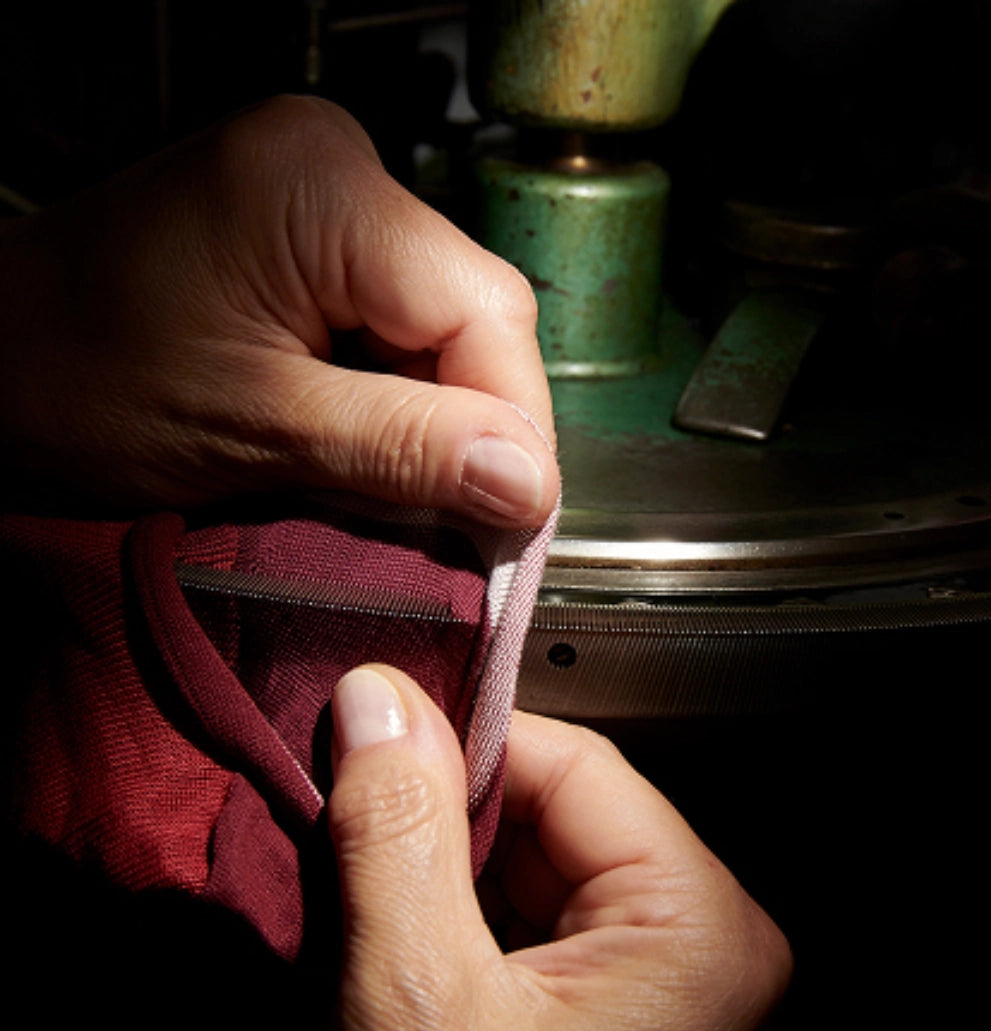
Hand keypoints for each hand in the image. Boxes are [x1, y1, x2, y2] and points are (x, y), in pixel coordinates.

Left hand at [0, 96, 556, 524]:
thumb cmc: (76, 384)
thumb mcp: (258, 431)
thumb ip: (405, 450)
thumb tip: (530, 484)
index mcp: (323, 187)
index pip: (485, 309)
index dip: (515, 425)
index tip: (515, 522)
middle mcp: (336, 163)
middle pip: (471, 310)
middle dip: (473, 424)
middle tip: (464, 520)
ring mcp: (323, 191)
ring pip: (441, 322)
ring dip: (436, 415)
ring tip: (403, 487)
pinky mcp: (309, 230)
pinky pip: (396, 317)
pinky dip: (397, 392)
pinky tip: (368, 440)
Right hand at [318, 666, 791, 1030]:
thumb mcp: (411, 1004)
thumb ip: (397, 833)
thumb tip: (379, 696)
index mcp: (702, 931)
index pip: (580, 766)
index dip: (467, 743)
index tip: (371, 733)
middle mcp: (707, 952)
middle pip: (561, 816)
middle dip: (448, 815)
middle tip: (349, 821)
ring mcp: (666, 994)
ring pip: (539, 870)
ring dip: (445, 870)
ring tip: (367, 895)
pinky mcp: (618, 1030)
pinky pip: (537, 931)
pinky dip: (461, 922)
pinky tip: (401, 946)